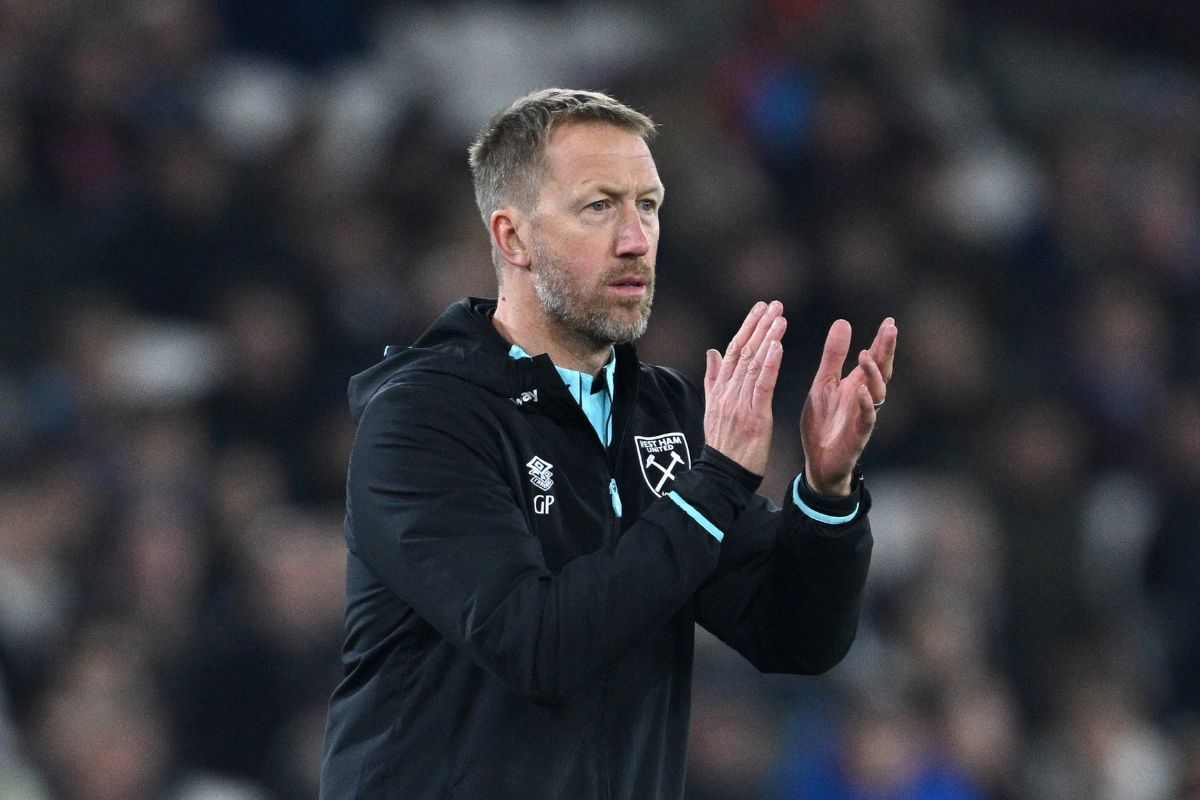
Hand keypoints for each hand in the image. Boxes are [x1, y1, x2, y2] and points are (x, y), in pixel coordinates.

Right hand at [703, 301, 786, 475]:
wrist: (722, 474)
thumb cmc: (723, 444)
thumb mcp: (712, 409)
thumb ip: (713, 379)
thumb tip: (713, 351)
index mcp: (720, 389)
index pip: (734, 350)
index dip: (747, 327)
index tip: (760, 308)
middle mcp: (728, 392)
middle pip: (744, 352)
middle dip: (759, 325)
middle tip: (774, 304)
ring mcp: (739, 404)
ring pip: (754, 364)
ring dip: (768, 338)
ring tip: (780, 318)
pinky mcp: (754, 416)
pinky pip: (761, 385)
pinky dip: (769, 364)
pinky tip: (777, 346)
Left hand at [801, 317, 897, 494]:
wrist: (818, 461)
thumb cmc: (824, 422)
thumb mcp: (824, 382)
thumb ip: (833, 356)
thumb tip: (843, 321)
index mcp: (856, 384)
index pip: (875, 359)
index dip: (882, 341)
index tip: (890, 321)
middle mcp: (864, 398)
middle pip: (882, 370)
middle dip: (886, 350)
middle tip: (890, 329)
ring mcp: (863, 416)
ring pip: (877, 392)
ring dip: (874, 373)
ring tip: (866, 354)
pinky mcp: (857, 435)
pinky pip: (866, 418)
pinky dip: (865, 404)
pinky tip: (861, 390)